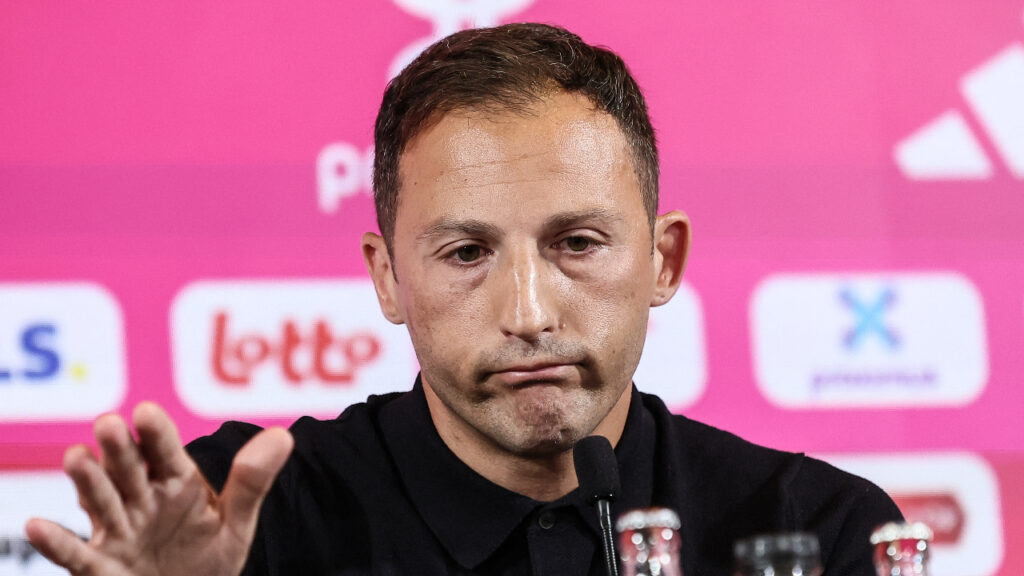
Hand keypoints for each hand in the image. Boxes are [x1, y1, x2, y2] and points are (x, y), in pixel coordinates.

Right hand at [24, 402, 293, 575]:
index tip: (147, 413)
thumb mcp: (235, 523)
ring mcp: (119, 531)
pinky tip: (37, 526)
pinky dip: (56, 542)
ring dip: (87, 481)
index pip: (166, 451)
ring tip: (76, 457)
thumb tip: (283, 435)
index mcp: (175, 482)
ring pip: (100, 503)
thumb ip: (251, 481)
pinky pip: (77, 555)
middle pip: (128, 470)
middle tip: (109, 424)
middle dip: (119, 449)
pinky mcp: (102, 567)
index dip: (156, 433)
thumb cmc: (209, 558)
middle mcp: (142, 500)